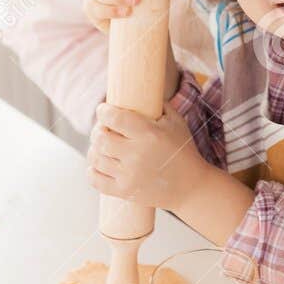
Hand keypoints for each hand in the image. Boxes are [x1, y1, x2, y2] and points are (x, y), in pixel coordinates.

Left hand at [86, 101, 207, 211]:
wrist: (191, 186)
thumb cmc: (182, 151)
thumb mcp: (176, 122)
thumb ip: (158, 106)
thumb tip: (137, 92)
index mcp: (149, 134)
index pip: (115, 118)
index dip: (104, 111)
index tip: (103, 109)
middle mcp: (137, 154)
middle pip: (100, 138)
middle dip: (97, 130)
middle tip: (103, 128)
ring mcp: (129, 175)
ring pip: (96, 158)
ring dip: (95, 149)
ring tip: (102, 145)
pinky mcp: (125, 192)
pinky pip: (96, 180)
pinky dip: (92, 170)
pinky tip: (99, 164)